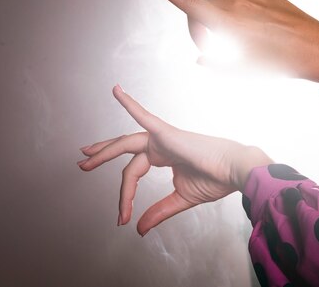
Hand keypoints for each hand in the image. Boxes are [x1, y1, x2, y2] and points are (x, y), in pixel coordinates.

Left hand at [77, 85, 272, 235]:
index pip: (134, 173)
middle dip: (102, 155)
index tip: (122, 219)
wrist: (235, 172)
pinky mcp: (167, 133)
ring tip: (85, 156)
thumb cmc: (216, 180)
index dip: (125, 196)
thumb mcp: (180, 199)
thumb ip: (158, 211)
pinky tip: (116, 91)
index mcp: (164, 157)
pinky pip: (144, 116)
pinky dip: (130, 104)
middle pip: (124, 149)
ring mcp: (162, 137)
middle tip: (83, 163)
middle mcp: (160, 145)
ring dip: (104, 149)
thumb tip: (138, 229)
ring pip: (126, 142)